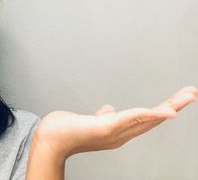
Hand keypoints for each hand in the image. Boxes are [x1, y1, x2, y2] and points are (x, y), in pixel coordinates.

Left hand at [33, 86, 197, 159]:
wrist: (50, 140)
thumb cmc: (67, 131)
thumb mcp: (90, 122)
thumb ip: (103, 117)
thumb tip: (109, 109)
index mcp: (118, 131)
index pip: (145, 119)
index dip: (162, 111)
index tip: (176, 100)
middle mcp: (121, 134)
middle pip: (153, 119)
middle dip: (174, 106)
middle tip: (192, 94)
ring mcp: (115, 132)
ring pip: (148, 118)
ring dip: (170, 106)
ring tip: (188, 96)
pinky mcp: (107, 127)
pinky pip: (133, 119)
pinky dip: (151, 115)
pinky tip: (167, 111)